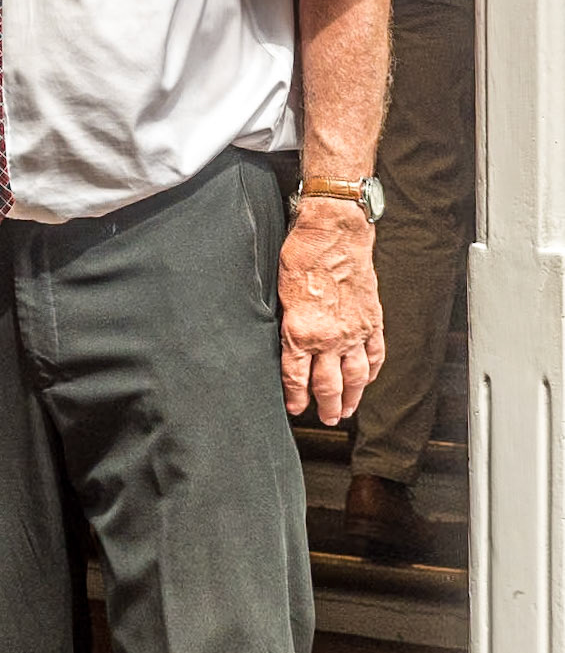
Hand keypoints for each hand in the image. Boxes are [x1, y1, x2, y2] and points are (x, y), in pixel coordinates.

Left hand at [277, 200, 384, 425]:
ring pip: (356, 377)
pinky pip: (375, 355)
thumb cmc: (301, 255)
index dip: (295, 398)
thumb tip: (282, 346)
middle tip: (326, 419)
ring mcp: (355, 332)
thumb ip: (283, 324)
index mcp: (301, 333)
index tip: (296, 410)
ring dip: (352, 398)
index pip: (297, 378)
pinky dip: (372, 372)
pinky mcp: (372, 321)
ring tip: (347, 411)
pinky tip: (367, 380)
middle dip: (326, 407)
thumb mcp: (278, 293)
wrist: (336, 233)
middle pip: (329, 385)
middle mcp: (330, 338)